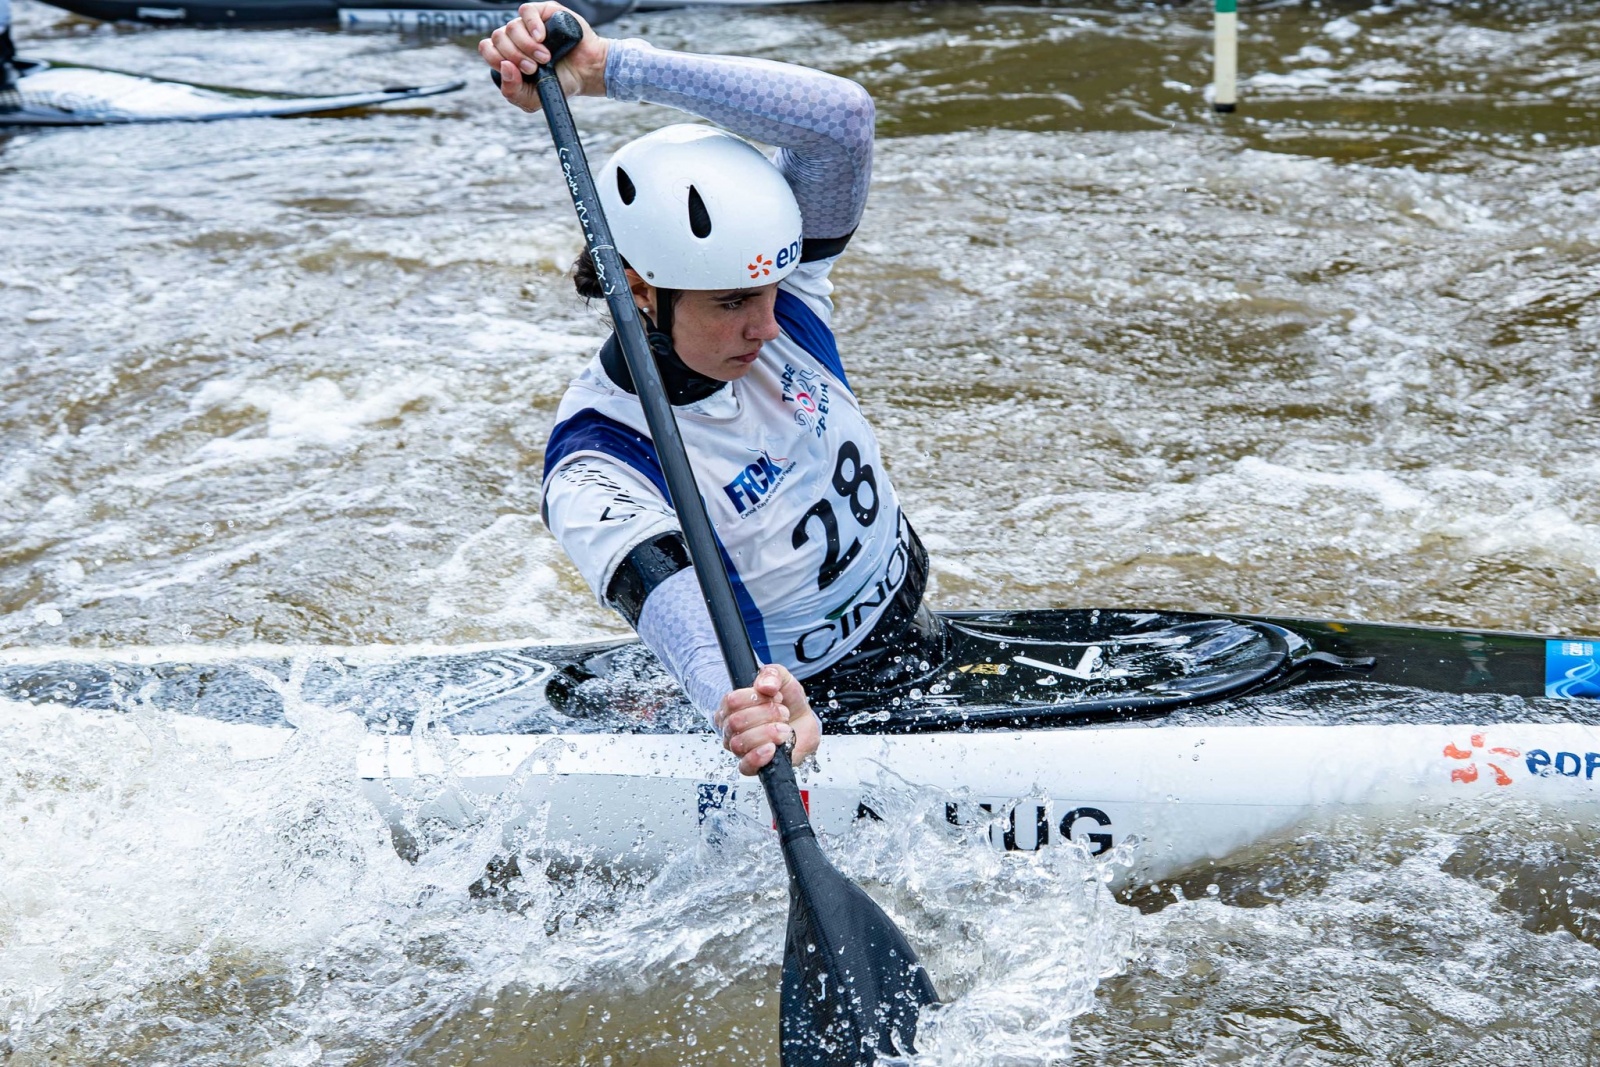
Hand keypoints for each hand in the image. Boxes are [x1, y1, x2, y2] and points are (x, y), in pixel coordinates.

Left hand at [478, 1, 608, 113]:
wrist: (587, 73)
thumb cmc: (561, 84)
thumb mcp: (532, 99)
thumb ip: (512, 91)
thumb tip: (505, 66)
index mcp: (508, 55)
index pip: (488, 49)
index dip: (496, 59)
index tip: (517, 71)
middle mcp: (515, 38)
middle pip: (498, 38)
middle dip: (515, 56)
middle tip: (534, 68)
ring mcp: (528, 24)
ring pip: (511, 27)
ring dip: (527, 46)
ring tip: (546, 58)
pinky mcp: (543, 12)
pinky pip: (525, 11)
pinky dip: (532, 25)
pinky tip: (542, 38)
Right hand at [715, 665, 821, 775]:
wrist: (803, 721)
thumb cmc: (787, 701)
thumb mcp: (782, 679)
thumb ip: (772, 675)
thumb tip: (765, 685)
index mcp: (733, 706)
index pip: (731, 701)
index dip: (755, 697)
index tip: (774, 696)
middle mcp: (732, 728)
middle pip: (736, 722)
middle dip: (766, 715)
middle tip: (783, 713)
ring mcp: (740, 748)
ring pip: (740, 743)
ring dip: (767, 733)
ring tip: (784, 729)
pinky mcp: (752, 765)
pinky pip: (745, 766)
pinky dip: (758, 757)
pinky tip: (772, 748)